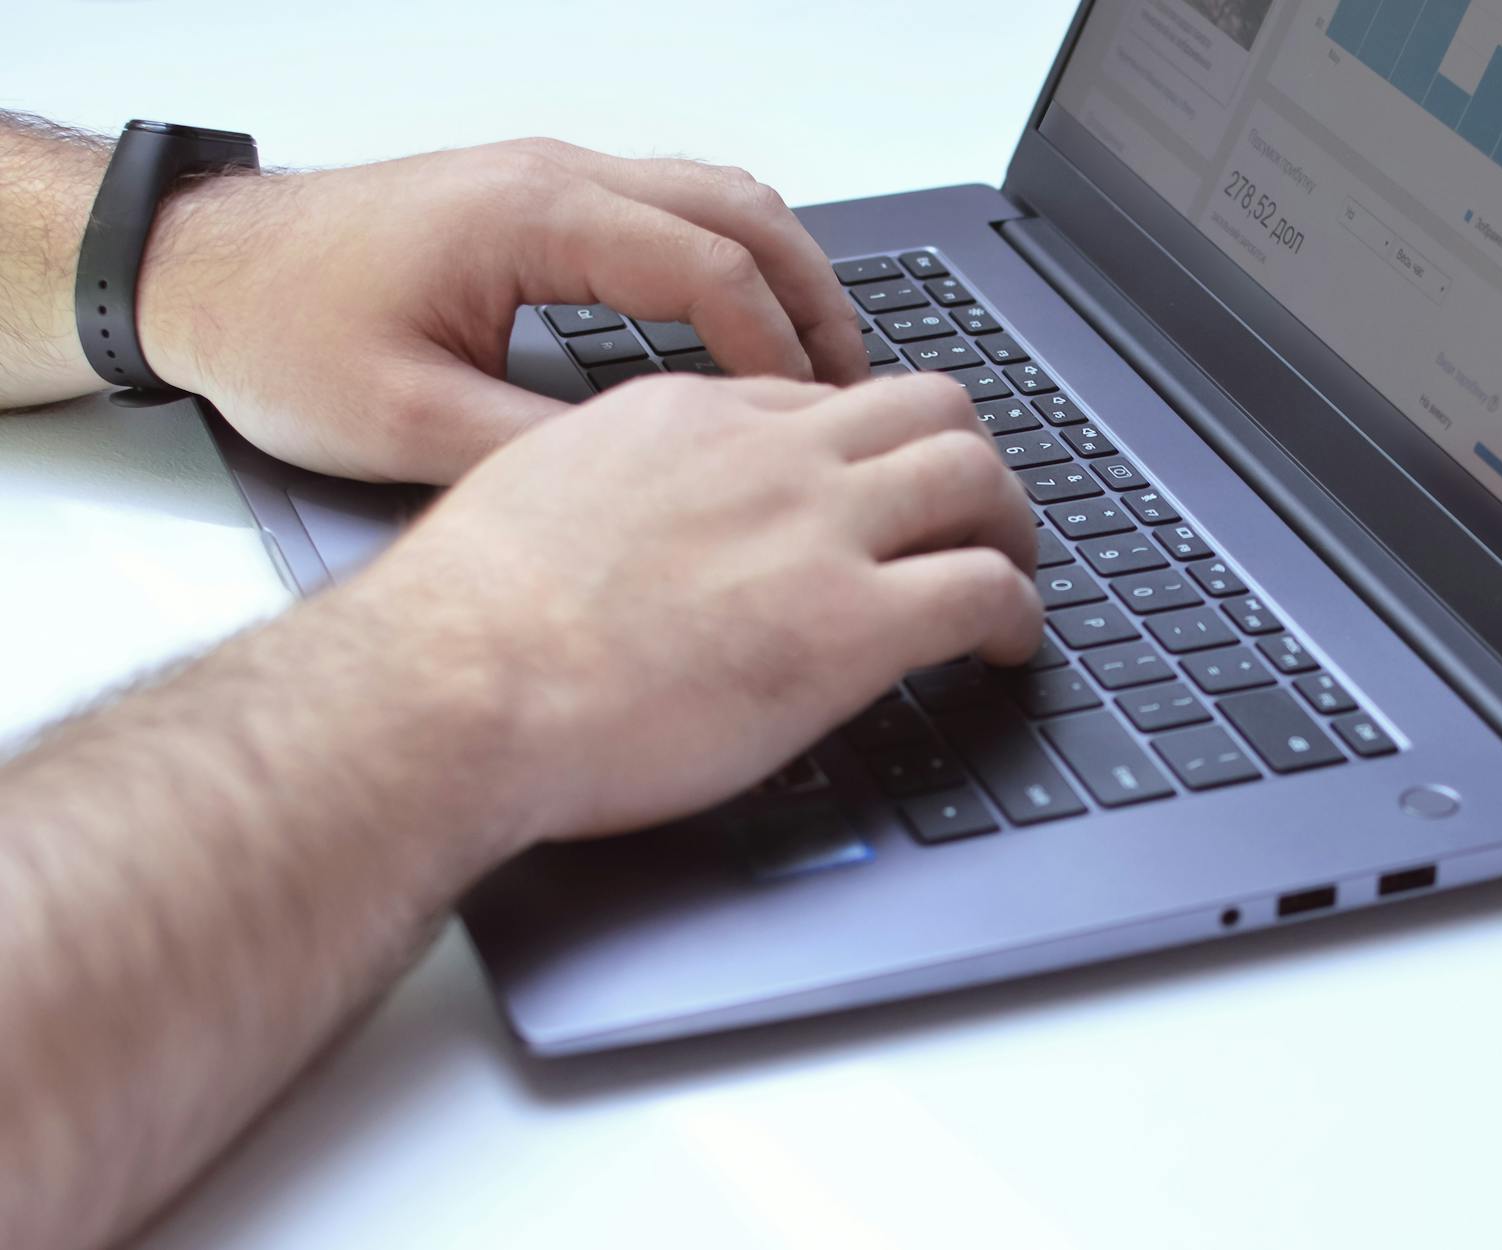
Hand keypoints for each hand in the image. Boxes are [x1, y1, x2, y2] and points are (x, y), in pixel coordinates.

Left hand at [137, 139, 869, 482]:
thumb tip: (645, 483)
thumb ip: (536, 450)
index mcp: (534, 216)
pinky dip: (731, 261)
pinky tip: (740, 328)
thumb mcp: (405, 421)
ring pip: (715, 195)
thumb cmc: (279, 331)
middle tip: (855, 385)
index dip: (777, 346)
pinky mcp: (534, 199)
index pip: (707, 264)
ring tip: (819, 362)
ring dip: (781, 271)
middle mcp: (553, 176)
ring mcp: (547, 178)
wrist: (199, 272)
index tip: (811, 418)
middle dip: (814, 296)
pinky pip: (672, 207)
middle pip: (740, 208)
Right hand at [341, 370, 1041, 844]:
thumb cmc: (464, 623)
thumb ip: (612, 493)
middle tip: (972, 512)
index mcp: (684, 416)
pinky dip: (1020, 613)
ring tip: (1012, 570)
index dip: (865, 448)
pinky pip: (986, 588)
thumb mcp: (536, 500)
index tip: (871, 491)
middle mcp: (766, 455)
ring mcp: (816, 531)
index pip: (818, 402)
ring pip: (975, 473)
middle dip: (964, 456)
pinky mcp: (850, 623)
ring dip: (1010, 522)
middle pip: (924, 406)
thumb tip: (634, 530)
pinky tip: (1010, 647)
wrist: (451, 688)